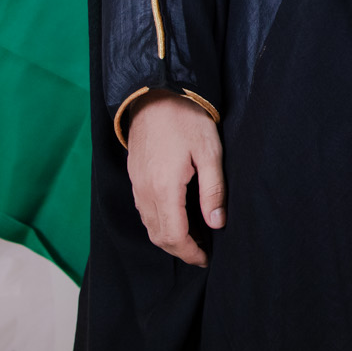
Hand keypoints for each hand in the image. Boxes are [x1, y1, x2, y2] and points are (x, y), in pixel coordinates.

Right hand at [126, 94, 224, 266]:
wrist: (156, 92)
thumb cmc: (187, 118)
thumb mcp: (209, 152)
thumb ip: (213, 190)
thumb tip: (217, 223)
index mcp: (164, 188)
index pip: (173, 236)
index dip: (190, 252)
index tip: (206, 258)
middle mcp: (145, 191)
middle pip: (158, 236)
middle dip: (179, 250)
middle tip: (202, 252)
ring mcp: (136, 184)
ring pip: (149, 225)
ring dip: (168, 238)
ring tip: (193, 238)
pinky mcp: (134, 176)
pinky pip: (144, 210)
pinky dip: (159, 222)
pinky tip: (176, 217)